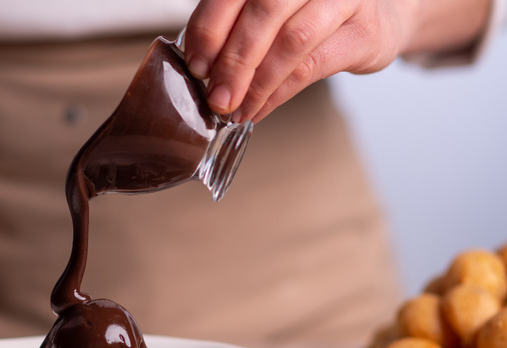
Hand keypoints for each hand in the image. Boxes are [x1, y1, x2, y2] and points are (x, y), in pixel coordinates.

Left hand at [184, 0, 488, 122]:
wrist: (377, 17)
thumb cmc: (311, 13)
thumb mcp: (270, 11)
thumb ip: (235, 26)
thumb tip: (198, 66)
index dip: (209, 29)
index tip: (196, 66)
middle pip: (262, 13)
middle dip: (233, 61)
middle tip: (216, 97)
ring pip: (290, 41)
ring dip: (256, 83)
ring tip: (236, 109)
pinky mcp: (364, 32)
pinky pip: (312, 66)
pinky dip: (278, 94)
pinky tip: (260, 108)